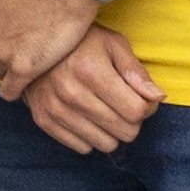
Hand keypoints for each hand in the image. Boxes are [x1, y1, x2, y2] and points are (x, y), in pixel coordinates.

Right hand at [21, 24, 164, 154]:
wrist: (31, 45)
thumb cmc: (81, 43)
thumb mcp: (112, 44)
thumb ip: (136, 72)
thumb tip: (158, 98)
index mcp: (92, 71)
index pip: (137, 112)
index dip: (147, 107)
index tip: (141, 98)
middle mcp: (72, 93)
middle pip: (125, 132)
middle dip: (132, 121)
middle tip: (123, 104)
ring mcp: (55, 109)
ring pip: (106, 144)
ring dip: (112, 131)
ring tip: (105, 110)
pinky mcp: (43, 120)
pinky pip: (82, 147)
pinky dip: (90, 136)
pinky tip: (87, 116)